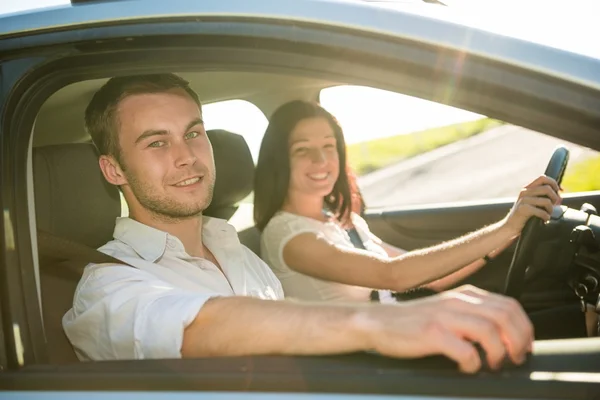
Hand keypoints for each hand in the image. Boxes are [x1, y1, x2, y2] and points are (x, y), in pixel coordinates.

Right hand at [356, 285, 533, 372]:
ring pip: (490, 332)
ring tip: (492, 364)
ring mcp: (444, 316)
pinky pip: (466, 351)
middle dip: (518, 341)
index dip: (524, 327)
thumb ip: (471, 314)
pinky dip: (473, 364)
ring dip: (498, 353)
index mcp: (464, 295)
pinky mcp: (432, 333)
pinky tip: (466, 367)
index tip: (524, 346)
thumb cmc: (412, 322)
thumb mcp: (446, 309)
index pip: (509, 305)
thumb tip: (503, 334)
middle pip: (505, 316)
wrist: (377, 322)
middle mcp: (457, 301)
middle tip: (514, 358)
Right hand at [502, 175, 560, 236]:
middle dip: (554, 198)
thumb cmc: (524, 216)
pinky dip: (545, 217)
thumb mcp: (534, 204)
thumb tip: (560, 196)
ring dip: (550, 210)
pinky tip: (544, 220)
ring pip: (546, 201)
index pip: (543, 178)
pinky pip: (541, 211)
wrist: (509, 227)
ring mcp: (523, 200)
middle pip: (547, 188)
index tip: (558, 192)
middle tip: (553, 206)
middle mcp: (524, 192)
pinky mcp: (522, 209)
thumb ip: (545, 198)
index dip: (553, 183)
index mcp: (527, 189)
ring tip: (548, 215)